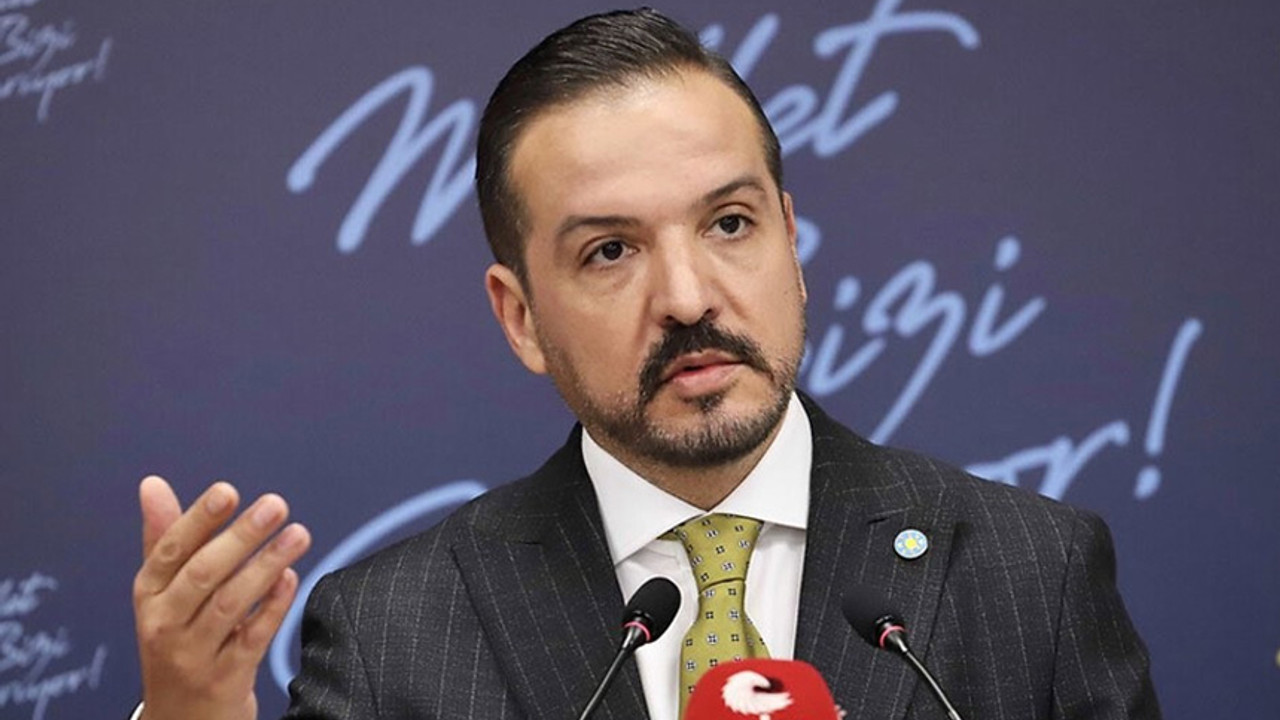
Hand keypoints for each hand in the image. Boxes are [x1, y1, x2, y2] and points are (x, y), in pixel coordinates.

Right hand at [133, 476, 311, 719]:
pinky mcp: (225, 678)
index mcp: (149, 595)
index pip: (170, 551)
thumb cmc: (175, 641)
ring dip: (267, 564)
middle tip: (275, 505)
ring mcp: (194, 654)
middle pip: (202, 574)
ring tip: (298, 534)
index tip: (227, 491)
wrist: (179, 717)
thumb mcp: (161, 593)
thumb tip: (152, 484)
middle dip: (240, 536)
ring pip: (231, 603)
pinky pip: (252, 637)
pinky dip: (272, 606)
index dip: (199, 519)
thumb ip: (164, 537)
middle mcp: (165, 624)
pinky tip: (291, 578)